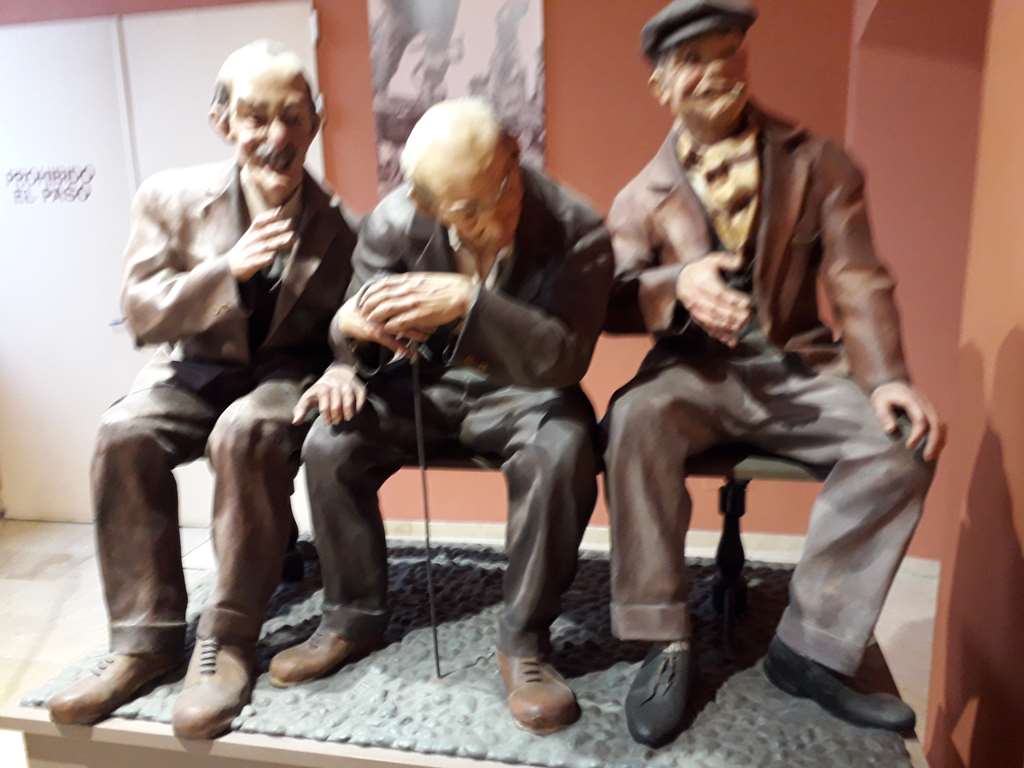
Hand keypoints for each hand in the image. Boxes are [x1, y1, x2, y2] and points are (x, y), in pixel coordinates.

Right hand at [227, 208, 293, 281]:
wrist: (228, 266)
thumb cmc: (246, 249)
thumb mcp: (251, 236)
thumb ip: (265, 227)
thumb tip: (280, 211)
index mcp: (250, 233)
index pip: (258, 222)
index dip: (268, 216)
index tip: (280, 211)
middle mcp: (249, 241)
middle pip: (264, 233)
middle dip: (276, 228)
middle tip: (289, 224)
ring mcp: (248, 252)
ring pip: (263, 247)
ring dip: (276, 242)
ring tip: (289, 239)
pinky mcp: (248, 264)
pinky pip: (256, 261)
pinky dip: (264, 259)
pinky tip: (272, 258)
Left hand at [292, 365, 365, 425]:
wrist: (339, 372)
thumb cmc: (321, 390)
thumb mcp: (309, 397)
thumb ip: (301, 409)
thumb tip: (295, 422)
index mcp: (321, 387)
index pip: (324, 400)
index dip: (326, 413)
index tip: (327, 422)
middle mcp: (335, 384)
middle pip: (336, 400)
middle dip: (336, 413)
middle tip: (336, 422)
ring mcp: (347, 384)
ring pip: (348, 396)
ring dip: (348, 409)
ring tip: (347, 418)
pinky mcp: (358, 386)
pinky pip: (360, 395)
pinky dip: (359, 404)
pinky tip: (355, 412)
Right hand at [336, 294, 427, 356]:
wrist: (348, 317)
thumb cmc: (368, 307)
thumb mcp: (382, 298)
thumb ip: (398, 296)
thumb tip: (417, 293)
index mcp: (389, 297)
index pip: (411, 300)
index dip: (425, 306)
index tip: (437, 312)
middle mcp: (385, 307)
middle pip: (409, 313)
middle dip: (424, 321)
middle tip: (435, 326)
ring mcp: (379, 320)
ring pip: (402, 327)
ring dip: (416, 334)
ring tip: (426, 338)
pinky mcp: (373, 331)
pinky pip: (389, 341)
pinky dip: (400, 347)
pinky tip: (410, 354)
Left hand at [359, 273, 473, 336]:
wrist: (461, 293)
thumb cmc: (447, 286)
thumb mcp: (425, 279)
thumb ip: (412, 282)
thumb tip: (403, 283)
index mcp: (409, 280)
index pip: (383, 284)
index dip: (371, 291)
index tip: (364, 296)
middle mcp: (407, 290)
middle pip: (380, 297)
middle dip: (368, 304)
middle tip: (362, 311)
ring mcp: (412, 303)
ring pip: (386, 309)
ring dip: (375, 316)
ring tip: (369, 321)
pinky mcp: (418, 315)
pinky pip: (398, 322)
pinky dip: (389, 325)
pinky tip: (385, 329)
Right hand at [675, 252, 751, 345]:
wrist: (681, 279)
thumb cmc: (702, 269)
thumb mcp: (713, 259)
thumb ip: (728, 260)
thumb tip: (741, 262)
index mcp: (703, 282)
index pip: (720, 293)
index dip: (734, 299)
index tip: (747, 303)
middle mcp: (697, 297)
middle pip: (716, 309)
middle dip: (733, 315)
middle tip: (748, 317)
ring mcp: (696, 310)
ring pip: (712, 321)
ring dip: (727, 326)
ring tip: (742, 327)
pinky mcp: (697, 318)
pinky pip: (707, 329)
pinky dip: (720, 336)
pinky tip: (731, 341)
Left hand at [871, 381, 945, 461]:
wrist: (892, 384)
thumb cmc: (883, 396)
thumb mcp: (879, 402)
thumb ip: (884, 415)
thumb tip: (891, 430)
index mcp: (913, 401)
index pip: (920, 419)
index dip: (917, 434)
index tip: (909, 446)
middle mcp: (925, 405)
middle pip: (936, 424)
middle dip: (933, 442)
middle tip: (926, 458)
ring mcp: (930, 408)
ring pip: (941, 426)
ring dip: (938, 442)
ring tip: (930, 458)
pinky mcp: (931, 413)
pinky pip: (940, 427)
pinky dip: (939, 439)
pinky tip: (932, 450)